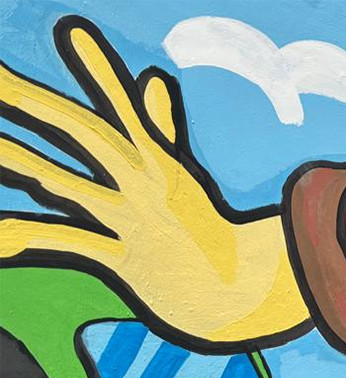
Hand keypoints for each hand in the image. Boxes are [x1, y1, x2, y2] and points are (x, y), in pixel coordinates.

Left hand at [1, 18, 307, 344]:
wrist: (243, 295)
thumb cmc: (210, 238)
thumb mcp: (183, 178)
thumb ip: (160, 128)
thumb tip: (152, 79)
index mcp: (158, 163)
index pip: (122, 109)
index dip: (101, 71)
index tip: (74, 34)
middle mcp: (143, 184)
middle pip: (79, 133)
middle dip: (30, 102)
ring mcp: (133, 221)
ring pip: (63, 183)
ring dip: (18, 159)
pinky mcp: (125, 259)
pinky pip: (69, 243)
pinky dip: (30, 239)